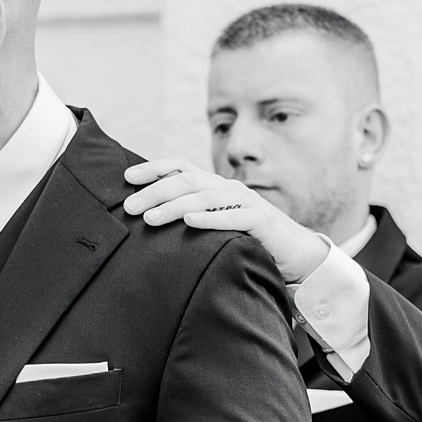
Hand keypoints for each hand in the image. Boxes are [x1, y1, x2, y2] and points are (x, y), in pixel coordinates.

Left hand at [120, 160, 329, 283]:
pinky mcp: (261, 221)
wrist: (295, 252)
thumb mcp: (215, 224)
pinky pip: (233, 217)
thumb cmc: (248, 238)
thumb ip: (190, 216)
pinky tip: (190, 222)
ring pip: (205, 198)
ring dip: (174, 206)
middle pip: (187, 182)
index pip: (180, 169)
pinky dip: (210, 219)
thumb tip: (148, 219)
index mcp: (215, 186)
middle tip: (131, 207)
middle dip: (155, 192)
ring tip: (151, 218)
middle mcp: (228, 188)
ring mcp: (246, 201)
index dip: (154, 169)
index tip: (126, 178)